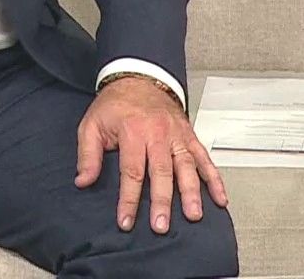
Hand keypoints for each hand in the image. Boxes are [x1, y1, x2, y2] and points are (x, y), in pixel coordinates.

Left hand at [75, 77, 228, 235]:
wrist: (139, 77)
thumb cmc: (115, 104)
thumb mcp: (92, 125)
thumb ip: (88, 155)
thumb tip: (83, 181)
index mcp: (133, 131)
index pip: (131, 171)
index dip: (129, 199)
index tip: (126, 221)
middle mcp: (158, 133)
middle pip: (162, 172)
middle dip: (162, 201)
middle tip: (161, 225)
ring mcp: (177, 134)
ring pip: (187, 166)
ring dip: (191, 192)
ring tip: (194, 214)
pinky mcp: (190, 135)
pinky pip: (204, 158)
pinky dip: (214, 178)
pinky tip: (220, 197)